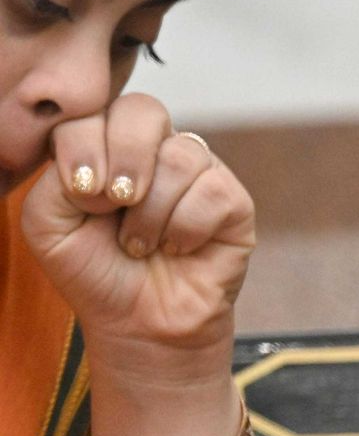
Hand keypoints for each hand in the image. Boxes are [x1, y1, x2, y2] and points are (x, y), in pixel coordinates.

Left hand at [24, 96, 255, 370]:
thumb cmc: (94, 272)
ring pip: (182, 156)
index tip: (83, 194)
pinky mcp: (234, 202)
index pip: (94, 112)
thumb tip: (109, 170)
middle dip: (126, 158)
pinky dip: (186, 228)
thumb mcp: (47, 223)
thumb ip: (54, 178)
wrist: (138, 324)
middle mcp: (153, 151)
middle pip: (144, 111)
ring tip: (141, 244)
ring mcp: (198, 173)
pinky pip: (213, 192)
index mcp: (105, 146)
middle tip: (117, 203)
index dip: (86, 145)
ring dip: (152, 211)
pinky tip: (178, 249)